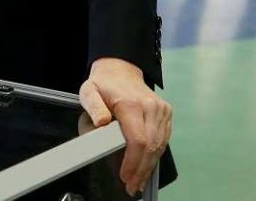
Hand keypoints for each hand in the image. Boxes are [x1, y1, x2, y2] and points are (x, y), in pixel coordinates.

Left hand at [79, 58, 171, 196]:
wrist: (121, 69)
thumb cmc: (104, 84)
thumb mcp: (89, 91)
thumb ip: (93, 107)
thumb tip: (102, 122)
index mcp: (132, 104)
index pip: (138, 140)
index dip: (133, 162)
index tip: (124, 176)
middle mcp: (151, 107)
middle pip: (151, 147)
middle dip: (141, 170)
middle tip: (131, 186)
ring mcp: (161, 110)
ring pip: (159, 145)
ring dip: (149, 166)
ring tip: (138, 182)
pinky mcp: (166, 113)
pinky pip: (163, 139)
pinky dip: (155, 155)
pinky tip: (146, 167)